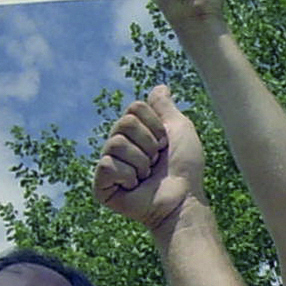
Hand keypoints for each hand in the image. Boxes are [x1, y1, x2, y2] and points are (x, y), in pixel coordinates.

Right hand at [95, 85, 206, 229]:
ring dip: (140, 161)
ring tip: (147, 176)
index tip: (165, 143)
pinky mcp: (101, 186)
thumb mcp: (180, 129)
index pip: (133, 108)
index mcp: (135, 132)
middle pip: (123, 123)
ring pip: (115, 143)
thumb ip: (165, 107)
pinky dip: (127, 175)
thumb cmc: (185, 167)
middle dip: (148, 143)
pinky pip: (106, 164)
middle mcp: (119, 146)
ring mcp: (109, 165)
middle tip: (157, 161)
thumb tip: (160, 87)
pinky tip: (134, 187)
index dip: (155, 125)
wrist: (182, 198)